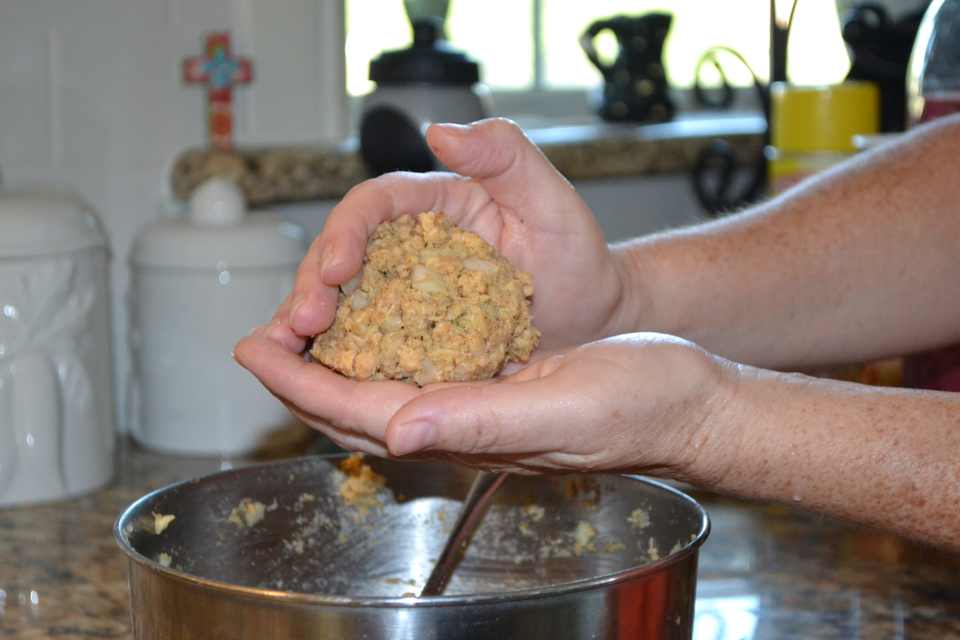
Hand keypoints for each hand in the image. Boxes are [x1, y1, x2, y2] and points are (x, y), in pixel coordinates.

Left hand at [235, 330, 738, 478]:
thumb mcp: (565, 404)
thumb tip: (399, 430)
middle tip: (257, 341)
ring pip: (383, 397)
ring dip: (333, 370)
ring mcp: (478, 410)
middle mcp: (465, 427)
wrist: (686, 402)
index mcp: (472, 432)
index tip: (255, 351)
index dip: (302, 385)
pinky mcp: (497, 388)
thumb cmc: (642, 403)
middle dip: (300, 380)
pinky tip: (371, 335)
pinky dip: (381, 357)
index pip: (363, 413)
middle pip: (358, 411)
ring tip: (296, 338)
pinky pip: (421, 378)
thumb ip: (481, 418)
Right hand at [261, 117, 626, 354]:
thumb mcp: (551, 200)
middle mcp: (406, 246)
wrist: (591, 319)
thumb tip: (440, 130)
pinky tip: (310, 384)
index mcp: (432, 204)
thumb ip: (506, 155)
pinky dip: (329, 361)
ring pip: (338, 302)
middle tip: (302, 322)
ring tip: (283, 358)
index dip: (345, 231)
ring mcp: (401, 294)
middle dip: (313, 285)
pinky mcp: (406, 337)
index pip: (373, 205)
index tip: (338, 267)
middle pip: (340, 254)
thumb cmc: (576, 256)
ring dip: (304, 327)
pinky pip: (359, 345)